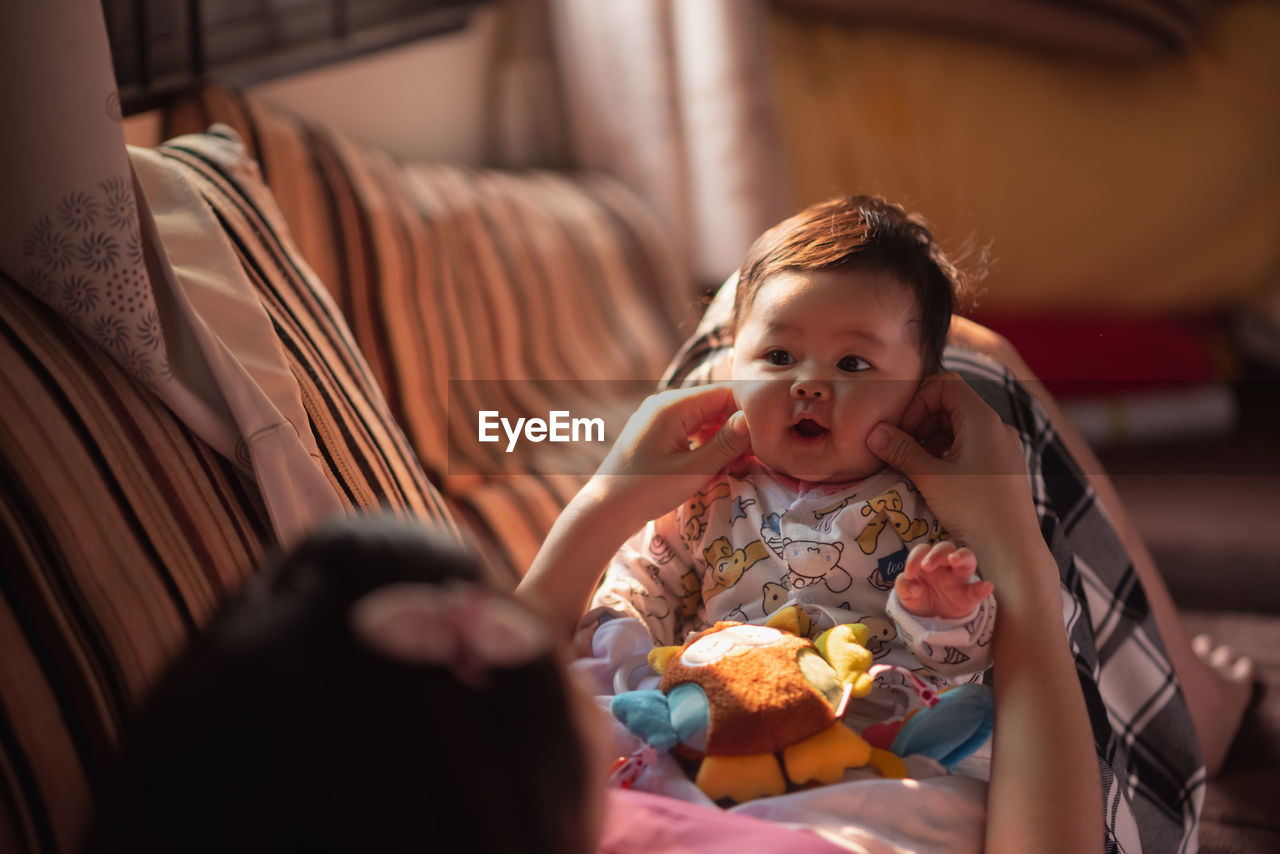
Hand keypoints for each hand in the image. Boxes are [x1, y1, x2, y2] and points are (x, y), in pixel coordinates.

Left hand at [585, 382, 750, 528]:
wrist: (605, 510)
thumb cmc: (645, 490)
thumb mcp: (692, 470)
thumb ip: (725, 444)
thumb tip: (752, 420)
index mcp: (672, 405)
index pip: (724, 392)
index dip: (750, 409)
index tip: (771, 430)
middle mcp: (665, 404)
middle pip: (715, 405)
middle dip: (738, 426)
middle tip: (760, 452)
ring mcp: (660, 419)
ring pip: (705, 419)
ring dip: (724, 438)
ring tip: (742, 462)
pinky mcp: (657, 434)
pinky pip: (691, 431)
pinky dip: (708, 445)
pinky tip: (720, 465)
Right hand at [865, 372, 1040, 578]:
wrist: (1013, 551)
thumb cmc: (973, 510)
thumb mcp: (931, 477)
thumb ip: (901, 451)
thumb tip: (874, 433)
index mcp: (982, 419)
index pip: (945, 384)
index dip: (917, 401)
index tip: (901, 429)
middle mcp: (997, 427)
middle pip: (951, 404)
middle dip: (921, 421)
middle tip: (900, 447)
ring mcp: (1002, 447)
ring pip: (959, 427)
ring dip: (930, 439)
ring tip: (913, 464)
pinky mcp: (1002, 467)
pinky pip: (970, 446)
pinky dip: (946, 453)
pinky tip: (934, 477)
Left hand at [895, 541, 992, 618]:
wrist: (930, 619)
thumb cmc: (919, 597)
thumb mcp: (906, 594)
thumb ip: (904, 587)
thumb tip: (916, 587)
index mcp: (927, 562)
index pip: (923, 550)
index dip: (915, 558)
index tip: (910, 574)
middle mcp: (945, 565)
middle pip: (946, 547)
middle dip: (936, 554)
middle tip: (926, 566)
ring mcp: (959, 578)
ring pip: (967, 558)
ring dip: (961, 557)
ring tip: (953, 560)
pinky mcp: (969, 596)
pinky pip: (978, 590)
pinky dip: (982, 588)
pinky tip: (986, 586)